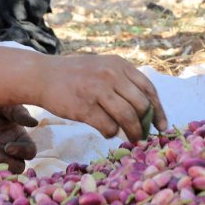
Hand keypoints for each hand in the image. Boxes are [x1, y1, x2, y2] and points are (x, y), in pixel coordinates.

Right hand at [35, 54, 168, 142]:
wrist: (42, 76)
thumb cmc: (75, 75)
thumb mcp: (102, 68)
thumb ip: (123, 83)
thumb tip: (147, 112)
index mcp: (119, 65)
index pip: (148, 89)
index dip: (158, 110)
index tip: (162, 126)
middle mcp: (111, 75)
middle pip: (141, 106)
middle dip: (146, 125)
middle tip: (144, 136)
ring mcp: (98, 90)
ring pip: (128, 118)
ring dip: (133, 133)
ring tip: (131, 139)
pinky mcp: (84, 107)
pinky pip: (108, 127)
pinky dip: (111, 133)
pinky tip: (107, 132)